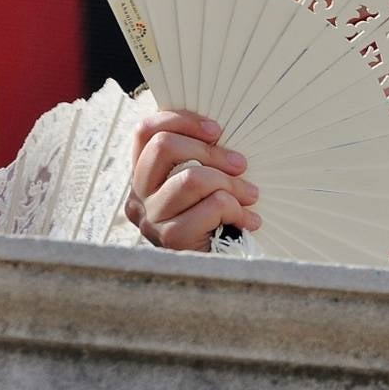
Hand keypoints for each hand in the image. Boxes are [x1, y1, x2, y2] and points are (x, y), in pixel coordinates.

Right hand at [124, 110, 260, 250]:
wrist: (217, 269)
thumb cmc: (215, 217)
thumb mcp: (202, 183)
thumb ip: (200, 158)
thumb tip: (222, 132)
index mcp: (143, 175)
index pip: (146, 131)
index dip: (182, 120)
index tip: (217, 130)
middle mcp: (138, 195)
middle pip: (164, 146)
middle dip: (211, 151)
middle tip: (240, 165)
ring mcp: (151, 218)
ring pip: (192, 177)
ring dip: (231, 184)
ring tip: (250, 196)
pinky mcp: (170, 238)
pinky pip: (212, 206)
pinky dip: (237, 209)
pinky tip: (247, 220)